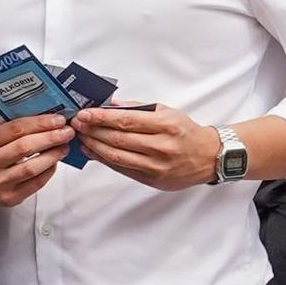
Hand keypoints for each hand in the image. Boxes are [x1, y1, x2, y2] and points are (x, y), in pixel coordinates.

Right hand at [0, 111, 69, 210]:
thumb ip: (18, 129)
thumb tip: (51, 120)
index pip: (16, 128)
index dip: (40, 123)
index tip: (58, 120)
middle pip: (24, 147)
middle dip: (50, 138)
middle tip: (67, 132)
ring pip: (31, 167)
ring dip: (53, 155)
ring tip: (64, 147)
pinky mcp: (9, 198)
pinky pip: (36, 183)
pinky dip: (49, 171)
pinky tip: (55, 162)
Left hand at [73, 101, 224, 191]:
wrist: (209, 157)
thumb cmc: (186, 132)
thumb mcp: (167, 112)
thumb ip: (138, 108)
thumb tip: (110, 105)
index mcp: (166, 125)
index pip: (125, 120)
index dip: (101, 118)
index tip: (84, 114)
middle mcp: (161, 147)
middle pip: (118, 139)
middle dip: (92, 131)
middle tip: (77, 125)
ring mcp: (156, 166)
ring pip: (117, 156)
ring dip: (94, 147)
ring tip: (81, 138)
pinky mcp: (152, 180)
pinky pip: (122, 169)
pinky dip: (105, 160)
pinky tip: (93, 152)